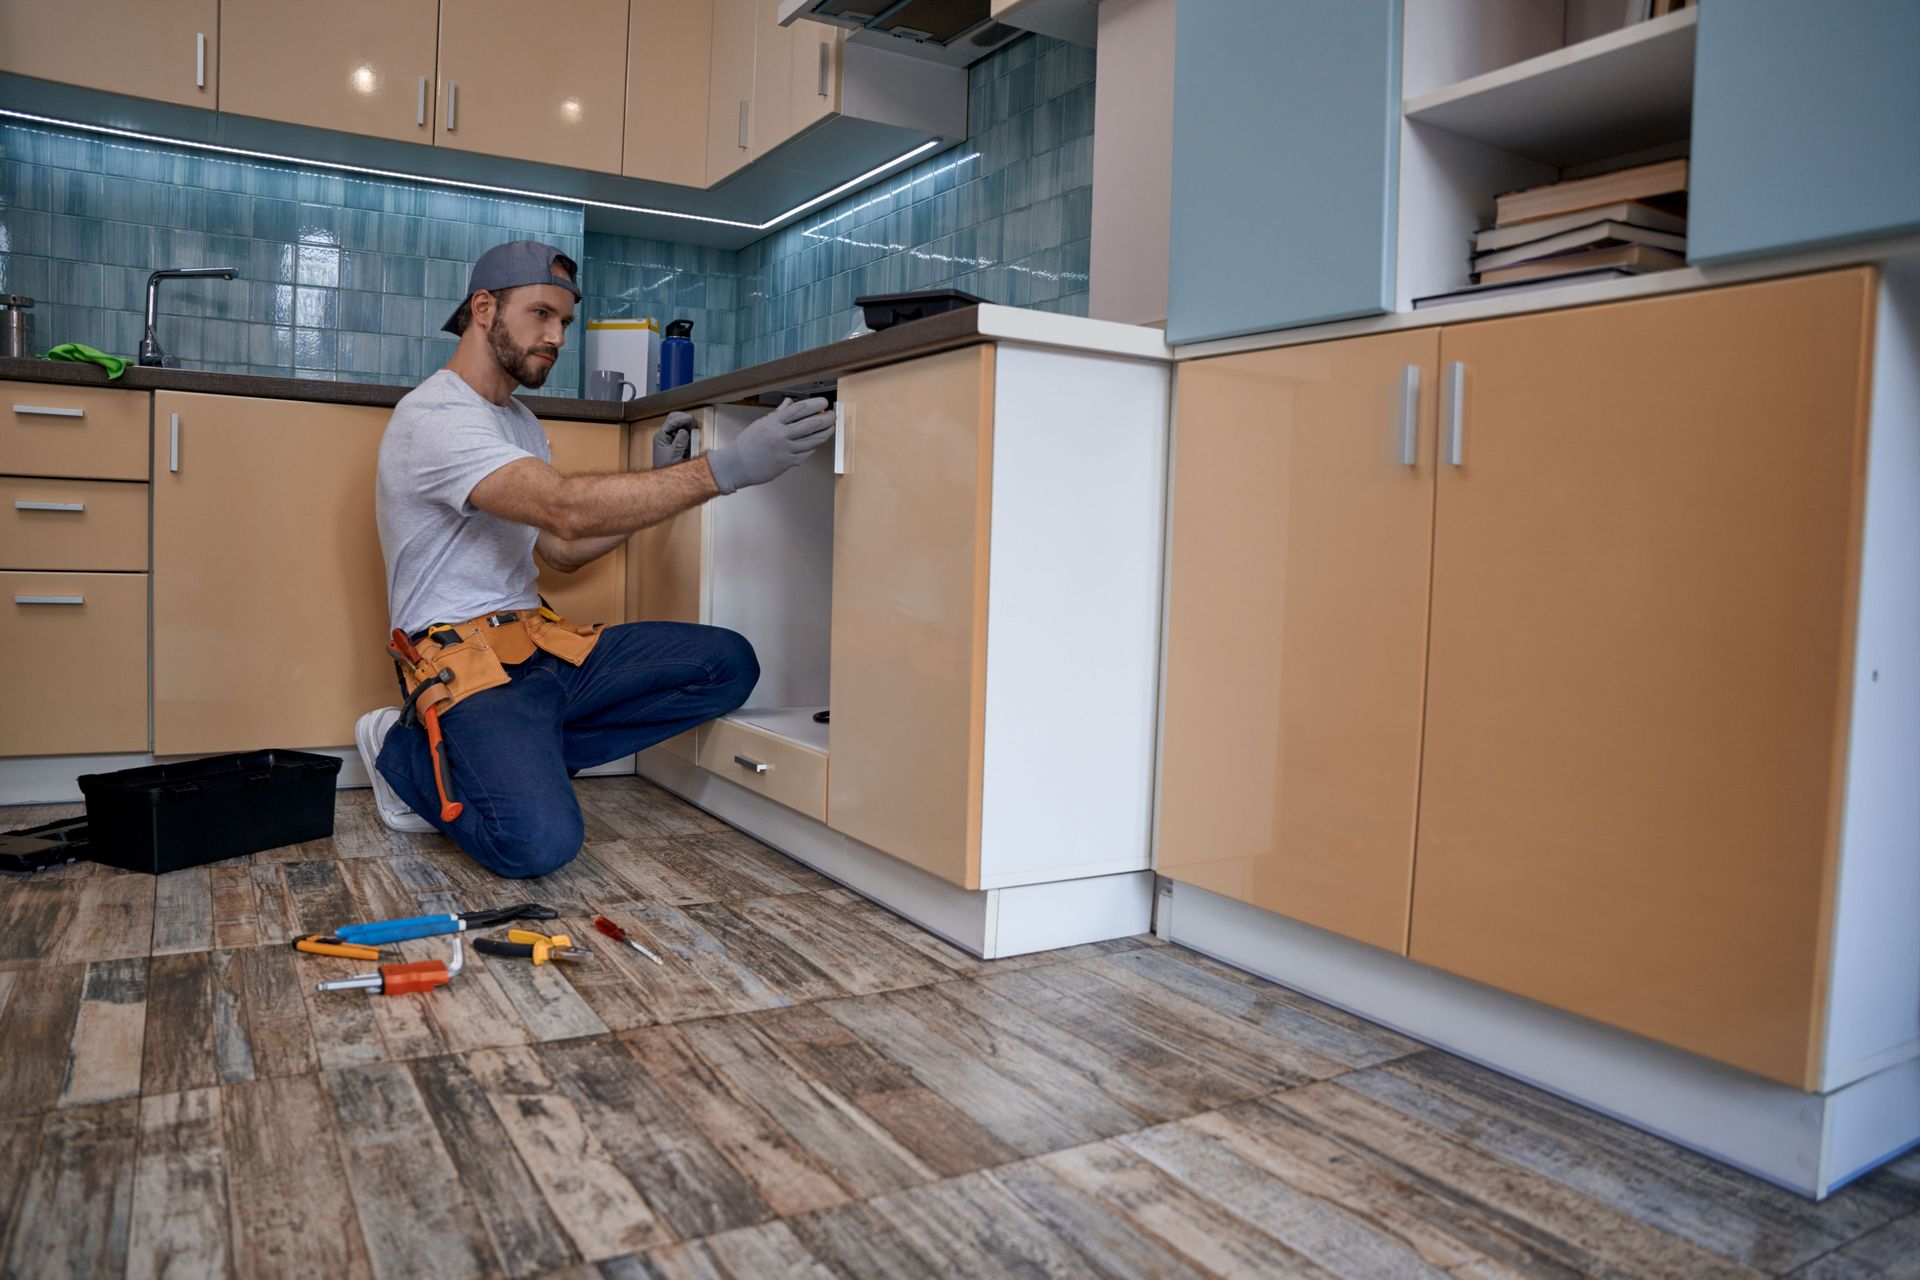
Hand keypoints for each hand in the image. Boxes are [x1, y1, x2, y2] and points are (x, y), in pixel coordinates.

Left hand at [651, 411, 694, 469]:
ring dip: (687, 425)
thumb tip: (684, 431)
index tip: (690, 418)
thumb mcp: (673, 455)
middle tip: (694, 422)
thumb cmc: (665, 468)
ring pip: (679, 425)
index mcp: (661, 436)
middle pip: (674, 419)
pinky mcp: (675, 443)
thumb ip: (679, 442)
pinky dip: (689, 432)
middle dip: (684, 419)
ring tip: (695, 428)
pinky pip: (682, 433)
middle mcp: (665, 435)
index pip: (671, 421)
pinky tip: (693, 435)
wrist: (664, 479)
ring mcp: (670, 438)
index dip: (682, 418)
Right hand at [706, 397, 835, 494]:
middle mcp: (781, 435)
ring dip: (824, 433)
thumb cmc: (747, 443)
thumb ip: (778, 414)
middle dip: (826, 418)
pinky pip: (806, 454)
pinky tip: (817, 443)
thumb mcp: (761, 424)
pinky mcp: (787, 463)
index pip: (799, 409)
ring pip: (812, 440)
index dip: (815, 404)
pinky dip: (813, 447)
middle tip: (833, 415)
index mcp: (774, 422)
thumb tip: (789, 403)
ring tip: (830, 428)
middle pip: (810, 424)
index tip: (824, 402)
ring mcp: (785, 450)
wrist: (736, 464)